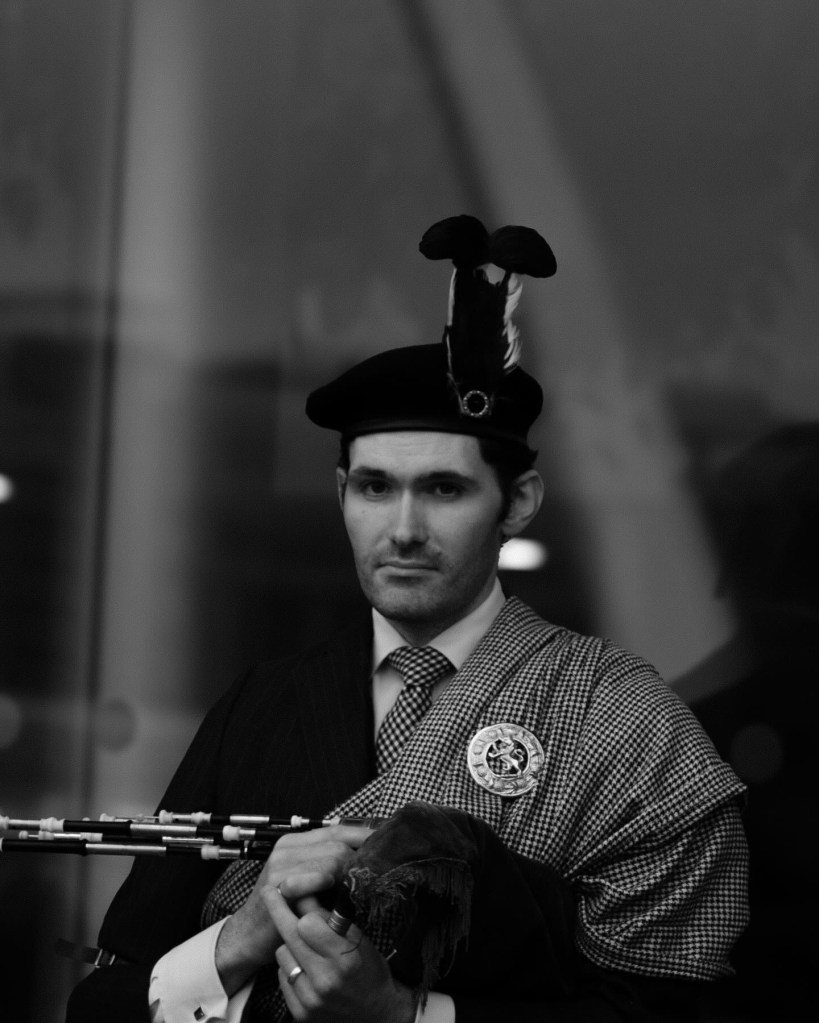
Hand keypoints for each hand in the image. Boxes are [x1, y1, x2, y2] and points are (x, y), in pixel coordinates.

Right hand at [215, 824, 371, 994]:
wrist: (250, 936)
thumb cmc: (286, 910)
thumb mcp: (308, 881)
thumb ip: (330, 866)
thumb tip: (371, 857)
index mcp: (294, 842)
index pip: (337, 829)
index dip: (365, 834)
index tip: (389, 841)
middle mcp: (287, 847)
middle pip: (339, 843)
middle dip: (363, 856)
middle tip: (385, 869)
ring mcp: (282, 864)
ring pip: (334, 859)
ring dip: (354, 873)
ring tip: (370, 885)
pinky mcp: (281, 886)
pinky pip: (321, 879)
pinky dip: (339, 889)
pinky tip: (350, 900)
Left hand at [269, 887, 416, 1022]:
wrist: (376, 1012)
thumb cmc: (369, 969)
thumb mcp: (357, 938)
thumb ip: (329, 919)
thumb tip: (303, 894)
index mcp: (344, 959)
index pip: (307, 924)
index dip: (303, 909)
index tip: (296, 895)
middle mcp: (325, 981)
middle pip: (289, 936)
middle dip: (278, 910)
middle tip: (269, 890)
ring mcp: (311, 1000)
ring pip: (281, 954)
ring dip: (290, 945)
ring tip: (307, 947)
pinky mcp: (300, 1014)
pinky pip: (282, 977)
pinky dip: (290, 968)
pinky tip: (305, 968)